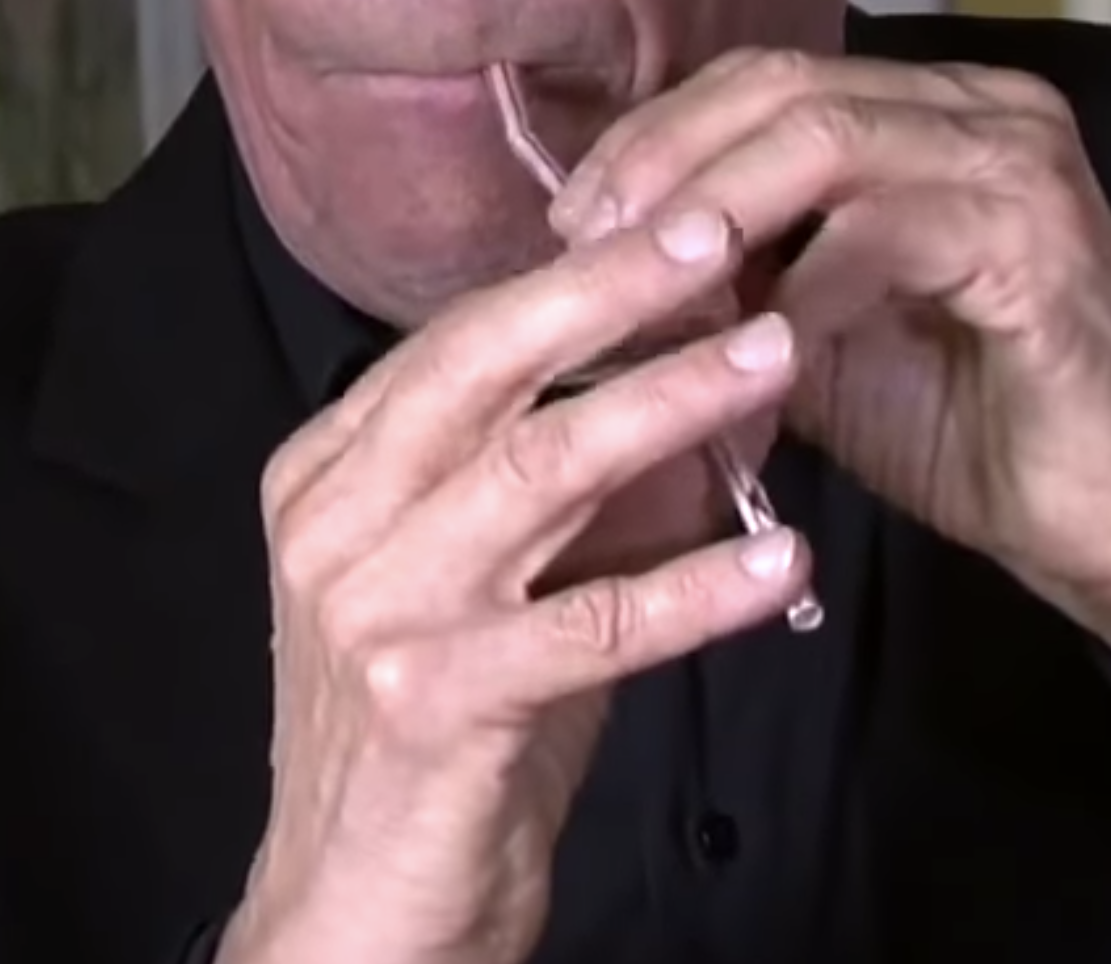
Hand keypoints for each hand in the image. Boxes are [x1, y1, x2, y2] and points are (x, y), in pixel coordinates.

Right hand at [223, 211, 815, 963]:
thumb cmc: (442, 739)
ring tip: (775, 357)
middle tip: (723, 230)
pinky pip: (590, 625)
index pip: (459, 339)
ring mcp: (375, 610)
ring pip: (537, 470)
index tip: (687, 216)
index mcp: (330, 472)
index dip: (576, 275)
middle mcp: (334, 521)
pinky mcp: (434, 704)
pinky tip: (780, 557)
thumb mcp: (502, 587)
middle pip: (481, 368)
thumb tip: (717, 381)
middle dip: (608, 292)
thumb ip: (589, 492)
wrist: (362, 915)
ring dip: (669, 405)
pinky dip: (695, 587)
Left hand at [554, 50, 1110, 714]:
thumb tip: (601, 259)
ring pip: (821, 135)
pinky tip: (748, 350)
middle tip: (582, 242)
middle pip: (777, 84)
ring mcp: (1017, 158)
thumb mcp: (818, 340)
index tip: (567, 217)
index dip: (651, 137)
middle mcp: (978, 106)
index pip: (758, 79)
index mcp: (925, 113)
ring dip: (711, 211)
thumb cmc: (974, 429)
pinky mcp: (1040, 233)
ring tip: (641, 287)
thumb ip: (734, 280)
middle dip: (661, 161)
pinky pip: (882, 228)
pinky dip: (798, 286)